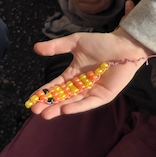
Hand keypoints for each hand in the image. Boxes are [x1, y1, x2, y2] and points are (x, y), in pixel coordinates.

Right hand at [28, 14, 151, 118]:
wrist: (124, 44)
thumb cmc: (101, 43)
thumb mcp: (75, 42)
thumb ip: (56, 47)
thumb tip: (36, 48)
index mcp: (72, 75)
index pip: (55, 87)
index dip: (43, 93)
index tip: (31, 100)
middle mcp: (80, 86)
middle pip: (61, 98)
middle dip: (48, 105)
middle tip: (35, 110)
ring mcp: (91, 93)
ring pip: (72, 103)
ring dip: (59, 109)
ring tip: (46, 114)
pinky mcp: (103, 97)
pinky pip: (88, 103)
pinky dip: (77, 107)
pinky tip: (65, 109)